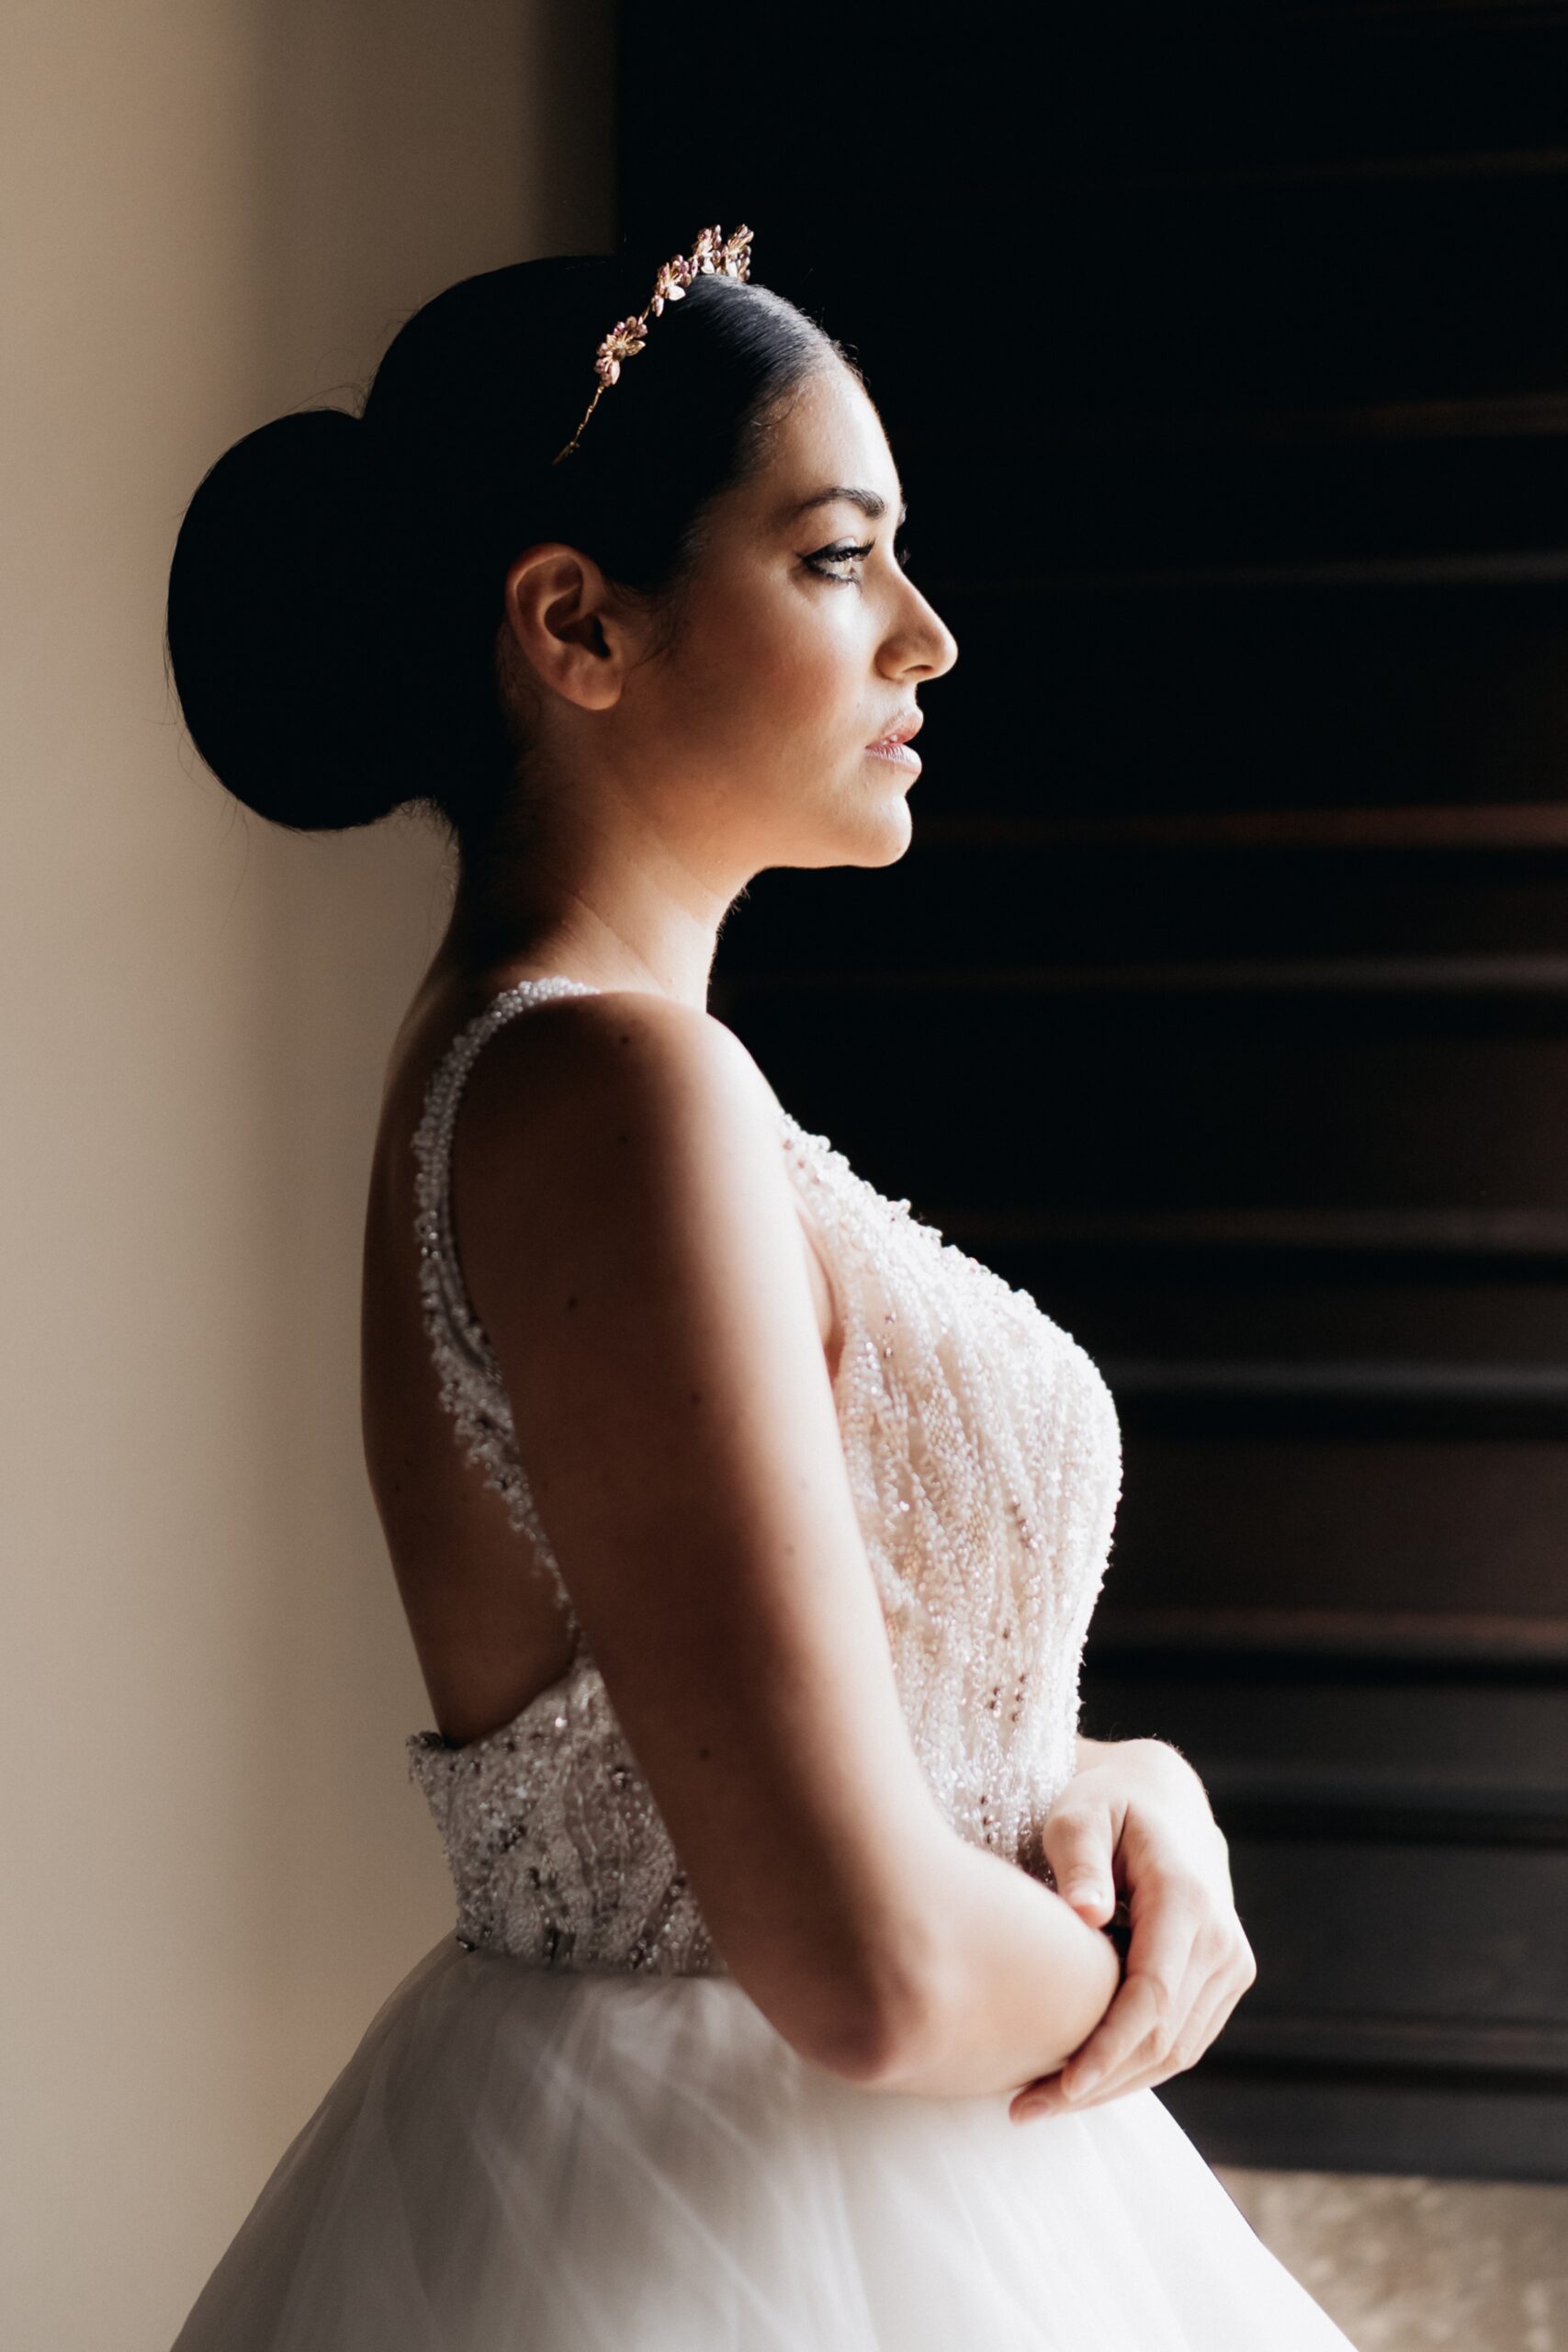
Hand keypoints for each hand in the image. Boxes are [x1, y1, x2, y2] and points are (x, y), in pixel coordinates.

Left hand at [1009, 1739, 1255, 2122]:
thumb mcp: (1080, 1812)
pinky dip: (1131, 2069)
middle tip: (1022, 2109)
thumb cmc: (1106, 1805)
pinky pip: (1181, 2043)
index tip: (1060, 2084)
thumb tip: (1086, 1914)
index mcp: (1188, 1899)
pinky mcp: (1225, 1982)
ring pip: (1176, 2052)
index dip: (1108, 2047)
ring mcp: (1231, 1965)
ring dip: (1111, 2087)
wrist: (1163, 1800)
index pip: (1152, 1995)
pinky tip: (1075, 2080)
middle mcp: (1222, 1939)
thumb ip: (1079, 1857)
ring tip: (1037, 2104)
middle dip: (1096, 2082)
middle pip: (1163, 2038)